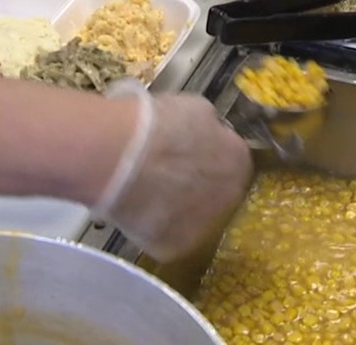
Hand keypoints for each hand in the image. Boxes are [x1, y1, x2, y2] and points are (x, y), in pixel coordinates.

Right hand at [91, 80, 252, 262]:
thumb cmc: (154, 123)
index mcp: (239, 161)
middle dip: (192, 186)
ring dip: (172, 208)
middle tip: (162, 174)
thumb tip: (206, 133)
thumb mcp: (194, 109)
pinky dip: (149, 226)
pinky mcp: (174, 247)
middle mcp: (230, 198)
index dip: (204, 157)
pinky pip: (163, 236)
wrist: (116, 155)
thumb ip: (209, 127)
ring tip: (142, 191)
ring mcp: (203, 227)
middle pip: (214, 194)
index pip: (230, 161)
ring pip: (187, 219)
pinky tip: (132, 209)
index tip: (182, 154)